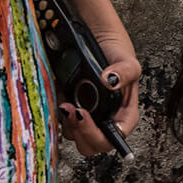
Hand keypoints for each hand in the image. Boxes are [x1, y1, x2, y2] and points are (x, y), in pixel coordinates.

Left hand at [57, 29, 140, 156]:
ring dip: (66, 124)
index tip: (83, 114)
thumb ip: (124, 72)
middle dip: (80, 132)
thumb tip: (110, 81)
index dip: (97, 134)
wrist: (95, 37)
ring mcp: (87, 116)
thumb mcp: (127, 60)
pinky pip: (60, 123)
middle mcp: (105, 120)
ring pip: (74, 135)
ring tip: (64, 102)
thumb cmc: (115, 52)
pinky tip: (58, 99)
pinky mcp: (69, 108)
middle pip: (93, 145)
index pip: (114, 139)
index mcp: (123, 116)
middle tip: (71, 111)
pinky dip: (56, 115)